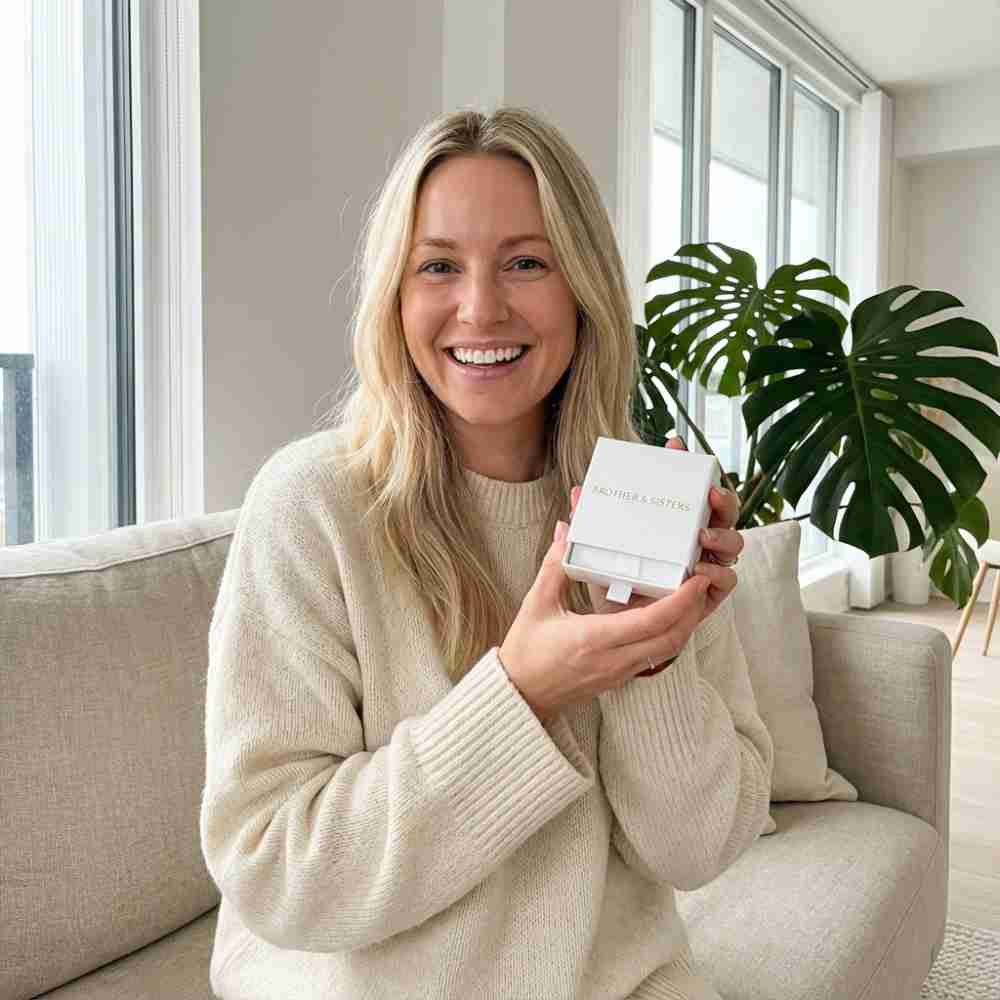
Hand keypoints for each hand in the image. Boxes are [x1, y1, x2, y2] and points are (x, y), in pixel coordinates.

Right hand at [498, 515, 710, 722]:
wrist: (520, 693)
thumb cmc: (525, 650)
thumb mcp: (536, 603)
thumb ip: (555, 564)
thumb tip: (564, 529)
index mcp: (593, 639)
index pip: (651, 621)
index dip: (680, 601)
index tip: (696, 579)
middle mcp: (612, 660)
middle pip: (671, 638)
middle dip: (693, 611)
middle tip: (701, 582)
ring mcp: (618, 673)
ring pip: (667, 650)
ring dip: (684, 625)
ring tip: (690, 597)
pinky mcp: (619, 678)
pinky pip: (655, 657)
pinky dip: (668, 636)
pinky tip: (667, 617)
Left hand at [568, 436, 741, 630]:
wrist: (616, 634)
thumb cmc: (613, 586)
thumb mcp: (599, 551)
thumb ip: (590, 522)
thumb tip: (578, 493)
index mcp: (676, 525)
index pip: (689, 489)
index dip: (687, 464)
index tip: (675, 445)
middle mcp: (697, 541)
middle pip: (722, 510)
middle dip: (721, 496)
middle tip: (708, 491)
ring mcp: (707, 566)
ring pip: (733, 542)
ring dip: (723, 535)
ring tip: (703, 535)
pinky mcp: (710, 595)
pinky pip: (727, 580)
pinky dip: (718, 573)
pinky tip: (701, 570)